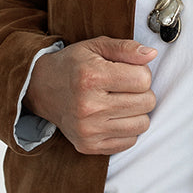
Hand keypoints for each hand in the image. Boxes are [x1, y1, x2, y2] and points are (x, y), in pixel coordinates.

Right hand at [25, 37, 156, 154]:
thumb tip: (151, 54)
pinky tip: (113, 117)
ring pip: (142, 124)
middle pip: (147, 102)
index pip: (143, 79)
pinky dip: (127, 129)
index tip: (128, 72)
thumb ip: (126, 48)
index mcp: (91, 77)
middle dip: (141, 92)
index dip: (141, 73)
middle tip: (124, 87)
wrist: (41, 88)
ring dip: (136, 112)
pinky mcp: (88, 146)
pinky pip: (130, 142)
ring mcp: (88, 130)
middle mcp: (89, 106)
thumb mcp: (96, 46)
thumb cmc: (73, 65)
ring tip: (120, 102)